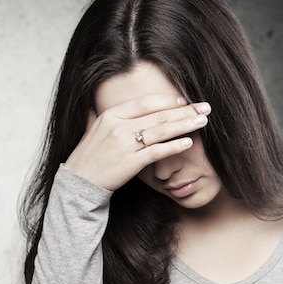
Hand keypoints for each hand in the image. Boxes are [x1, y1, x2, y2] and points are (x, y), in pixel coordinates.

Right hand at [63, 95, 210, 190]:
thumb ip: (101, 116)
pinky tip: (188, 142)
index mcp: (110, 115)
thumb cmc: (87, 157)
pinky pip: (156, 152)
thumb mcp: (92, 129)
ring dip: (184, 125)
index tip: (184, 101)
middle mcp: (118, 127)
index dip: (167, 101)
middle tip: (204, 108)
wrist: (78, 182)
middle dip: (184, 110)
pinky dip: (173, 146)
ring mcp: (124, 145)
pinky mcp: (130, 163)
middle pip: (157, 115)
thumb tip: (99, 104)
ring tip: (202, 121)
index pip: (145, 102)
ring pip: (161, 131)